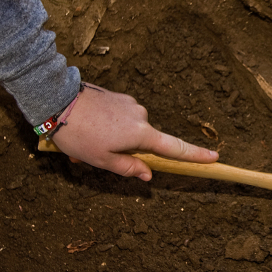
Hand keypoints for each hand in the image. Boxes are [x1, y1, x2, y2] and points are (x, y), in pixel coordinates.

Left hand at [50, 83, 218, 180]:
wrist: (57, 98)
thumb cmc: (79, 134)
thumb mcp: (101, 159)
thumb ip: (128, 168)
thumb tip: (148, 174)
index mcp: (141, 134)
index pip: (175, 148)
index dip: (195, 155)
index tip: (214, 157)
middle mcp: (141, 116)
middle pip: (144, 141)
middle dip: (125, 151)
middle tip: (95, 157)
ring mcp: (130, 104)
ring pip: (128, 130)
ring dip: (112, 140)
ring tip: (84, 144)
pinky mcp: (118, 97)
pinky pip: (119, 119)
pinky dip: (107, 128)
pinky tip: (86, 131)